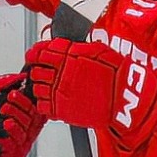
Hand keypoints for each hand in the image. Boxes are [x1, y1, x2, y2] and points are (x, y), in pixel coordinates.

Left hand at [24, 38, 156, 143]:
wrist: (123, 98)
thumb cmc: (115, 76)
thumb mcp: (98, 51)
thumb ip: (78, 49)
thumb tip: (67, 47)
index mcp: (68, 57)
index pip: (42, 52)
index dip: (35, 52)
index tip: (33, 54)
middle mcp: (61, 74)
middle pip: (36, 70)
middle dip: (37, 70)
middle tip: (40, 71)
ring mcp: (59, 92)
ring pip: (36, 88)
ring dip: (39, 87)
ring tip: (46, 87)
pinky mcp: (61, 109)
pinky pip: (42, 106)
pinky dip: (43, 104)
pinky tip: (50, 101)